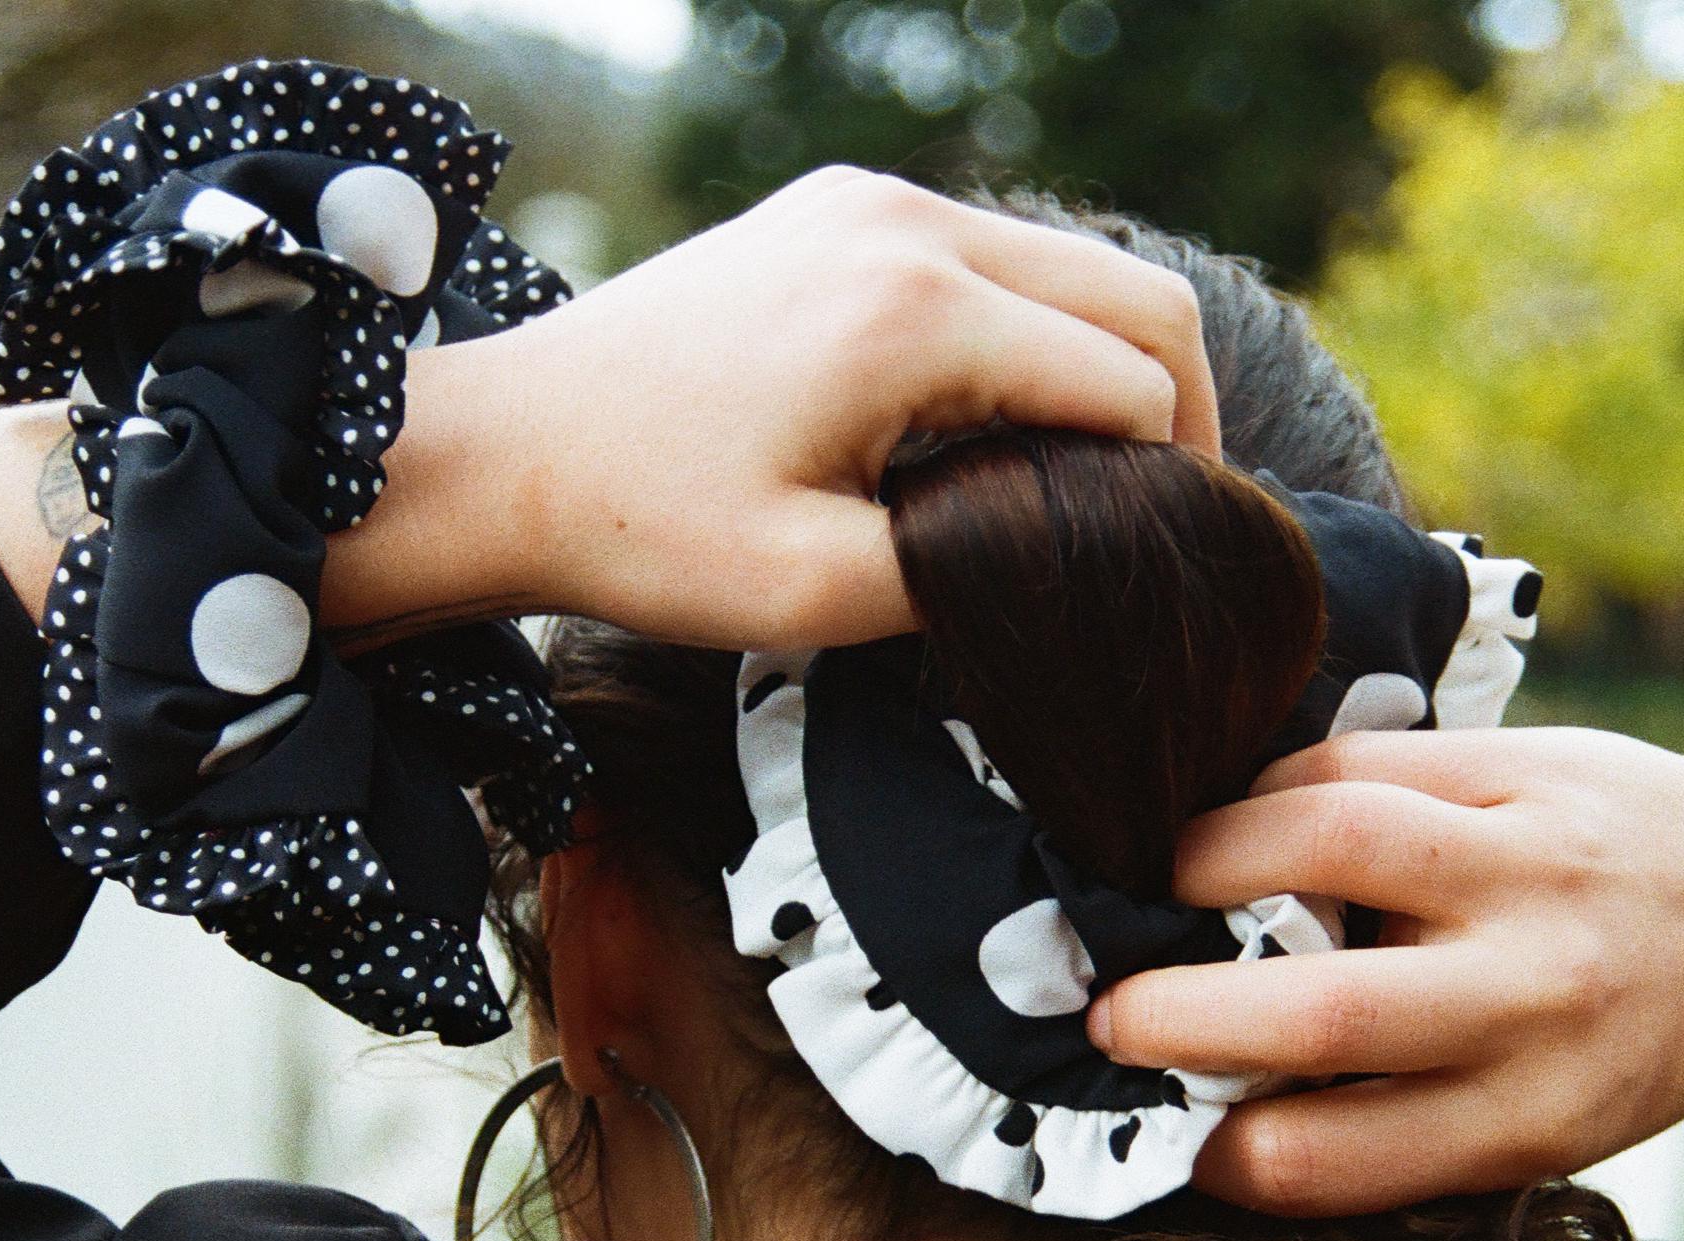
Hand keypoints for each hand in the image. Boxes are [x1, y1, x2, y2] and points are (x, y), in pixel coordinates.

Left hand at [363, 167, 1218, 649]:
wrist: (503, 452)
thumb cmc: (640, 529)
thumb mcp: (814, 593)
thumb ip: (973, 578)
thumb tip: (1076, 567)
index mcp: (913, 312)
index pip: (1130, 382)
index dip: (1173, 481)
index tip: (1160, 563)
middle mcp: (905, 225)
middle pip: (1134, 298)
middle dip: (1180, 410)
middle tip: (1173, 517)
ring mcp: (867, 203)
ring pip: (1071, 268)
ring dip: (1107, 365)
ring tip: (1097, 479)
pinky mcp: (837, 211)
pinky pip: (992, 256)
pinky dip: (1032, 331)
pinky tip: (1007, 423)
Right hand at [1088, 727, 1683, 1216]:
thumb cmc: (1625, 1034)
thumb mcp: (1546, 1117)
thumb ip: (1410, 1122)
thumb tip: (1220, 1113)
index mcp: (1538, 1114)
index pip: (1330, 1160)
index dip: (1218, 1157)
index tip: (1176, 1139)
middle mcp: (1542, 997)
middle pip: (1321, 1015)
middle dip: (1174, 1017)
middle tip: (1109, 1016)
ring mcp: (1537, 867)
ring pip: (1328, 841)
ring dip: (1206, 861)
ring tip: (1165, 885)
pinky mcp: (1529, 765)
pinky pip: (1360, 762)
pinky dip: (1272, 789)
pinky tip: (1246, 819)